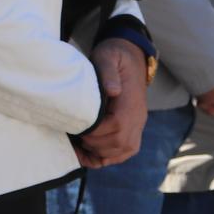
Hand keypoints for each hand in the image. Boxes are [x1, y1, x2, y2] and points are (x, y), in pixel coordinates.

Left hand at [75, 37, 147, 167]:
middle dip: (95, 144)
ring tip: (80, 144)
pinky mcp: (133, 129)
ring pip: (123, 150)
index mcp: (131, 102)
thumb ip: (108, 72)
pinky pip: (125, 151)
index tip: (78, 126)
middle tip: (76, 135)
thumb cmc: (114, 58)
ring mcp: (137, 125)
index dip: (96, 131)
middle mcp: (138, 118)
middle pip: (120, 142)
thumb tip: (112, 90)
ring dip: (100, 152)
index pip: (117, 125)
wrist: (130, 58)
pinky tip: (90, 152)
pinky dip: (108, 156)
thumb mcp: (108, 57)